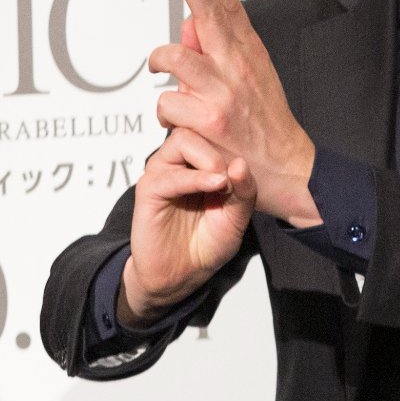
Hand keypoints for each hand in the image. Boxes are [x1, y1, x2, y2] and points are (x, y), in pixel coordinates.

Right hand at [121, 127, 255, 323]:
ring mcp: (162, 174)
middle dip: (221, 146)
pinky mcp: (148, 191)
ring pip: (181, 141)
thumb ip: (244, 189)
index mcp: (201, 162)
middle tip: (234, 175)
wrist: (185, 273)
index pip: (212, 128)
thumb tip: (240, 162)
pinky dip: (195, 178)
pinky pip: (168, 174)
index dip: (232, 139)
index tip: (251, 159)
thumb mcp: (238, 215)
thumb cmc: (210, 242)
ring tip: (224, 183)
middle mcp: (180, 162)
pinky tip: (216, 186)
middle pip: (195, 126)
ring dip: (210, 159)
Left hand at [149, 0, 318, 226]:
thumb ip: (217, 53)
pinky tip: (178, 122)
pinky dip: (166, 113)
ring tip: (158, 68)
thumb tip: (188, 23)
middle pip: (212, 16)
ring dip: (161, 62)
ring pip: (175, 58)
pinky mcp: (210, 120)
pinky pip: (167, 103)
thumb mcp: (250, 82)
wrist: (288, 170)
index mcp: (251, 56)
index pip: (229, 9)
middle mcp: (240, 68)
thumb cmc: (265, 126)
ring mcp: (225, 93)